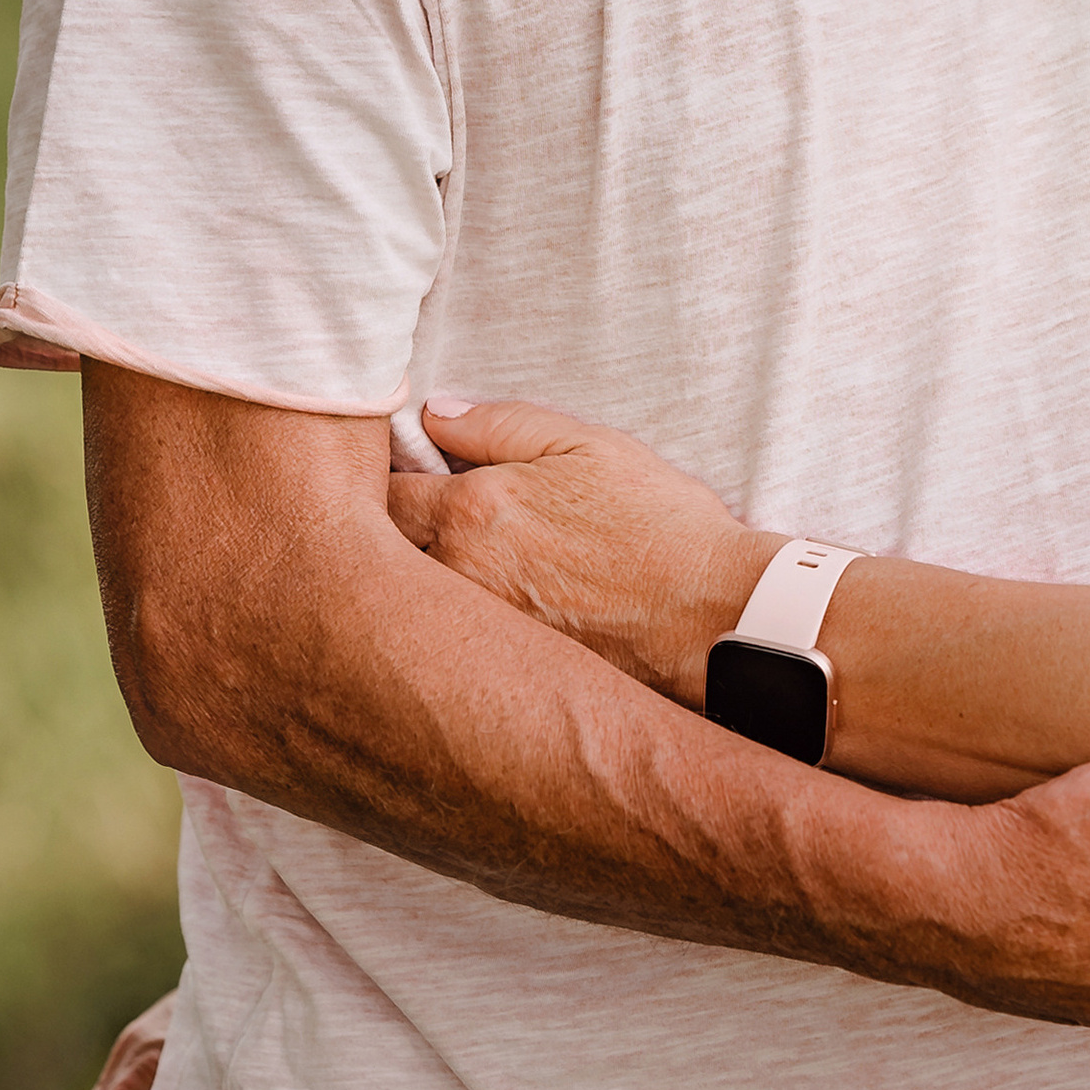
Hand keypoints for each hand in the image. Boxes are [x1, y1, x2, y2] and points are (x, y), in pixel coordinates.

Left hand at [389, 397, 761, 700]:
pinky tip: (484, 620)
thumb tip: (435, 413)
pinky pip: (451, 648)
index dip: (385, 481)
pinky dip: (452, 633)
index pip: (383, 492)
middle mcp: (457, 575)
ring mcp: (475, 633)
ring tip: (451, 573)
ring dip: (413, 590)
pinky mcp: (499, 675)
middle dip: (383, 539)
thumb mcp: (589, 445)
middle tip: (410, 526)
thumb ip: (502, 423)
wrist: (710, 617)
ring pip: (411, 607)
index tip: (401, 476)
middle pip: (378, 557)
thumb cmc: (660, 526)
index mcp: (470, 510)